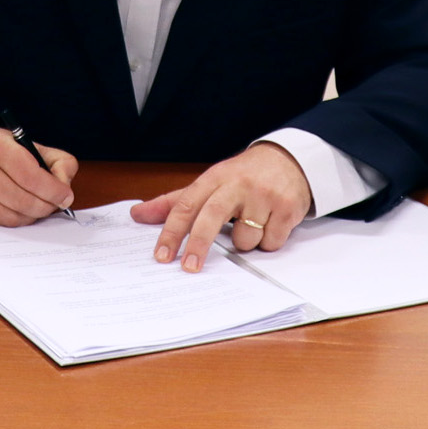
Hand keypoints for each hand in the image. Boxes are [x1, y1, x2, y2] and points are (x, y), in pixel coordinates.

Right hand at [0, 128, 78, 225]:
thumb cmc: (2, 150)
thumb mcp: (31, 145)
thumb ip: (58, 162)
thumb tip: (65, 188)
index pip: (31, 176)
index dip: (53, 190)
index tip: (65, 196)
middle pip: (22, 200)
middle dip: (46, 206)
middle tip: (56, 204)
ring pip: (12, 215)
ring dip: (33, 216)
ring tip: (40, 206)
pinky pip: (1, 221)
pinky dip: (18, 220)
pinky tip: (24, 211)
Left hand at [135, 143, 312, 272]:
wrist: (289, 161)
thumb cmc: (243, 177)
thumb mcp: (209, 183)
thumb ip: (174, 202)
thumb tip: (138, 214)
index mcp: (215, 178)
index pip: (186, 204)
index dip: (171, 231)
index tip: (162, 255)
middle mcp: (238, 184)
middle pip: (211, 217)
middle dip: (198, 244)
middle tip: (189, 267)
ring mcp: (264, 196)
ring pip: (245, 239)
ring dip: (245, 241)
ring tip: (252, 224)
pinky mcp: (286, 209)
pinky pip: (270, 243)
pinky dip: (268, 241)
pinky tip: (270, 224)